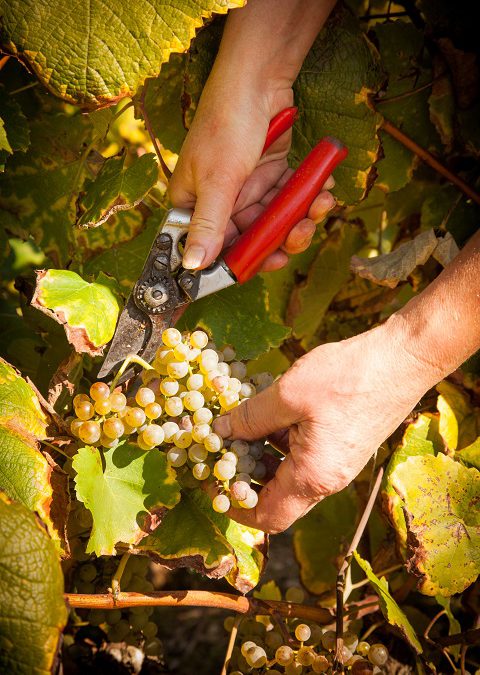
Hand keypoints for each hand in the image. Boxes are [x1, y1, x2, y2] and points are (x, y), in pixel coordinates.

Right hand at [169, 76, 334, 271]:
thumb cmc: (226, 124)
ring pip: (276, 222)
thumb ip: (208, 225)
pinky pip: (290, 200)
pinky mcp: (270, 177)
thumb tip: (191, 266)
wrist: (257, 79)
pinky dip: (308, 196)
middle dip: (283, 237)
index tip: (273, 261)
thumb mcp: (217, 179)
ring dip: (302, 216)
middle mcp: (220, 203)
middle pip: (254, 239)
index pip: (218, 249)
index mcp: (195, 207)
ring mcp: (247, 190)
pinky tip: (323, 188)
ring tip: (321, 204)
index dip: (246, 260)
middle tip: (303, 231)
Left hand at [214, 314, 439, 532]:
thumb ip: (251, 416)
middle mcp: (327, 479)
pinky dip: (282, 442)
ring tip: (241, 427)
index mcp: (313, 477)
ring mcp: (338, 463)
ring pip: (290, 474)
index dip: (236, 508)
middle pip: (278, 498)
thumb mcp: (289, 394)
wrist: (403, 359)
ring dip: (263, 457)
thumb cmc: (349, 377)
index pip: (268, 517)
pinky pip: (305, 456)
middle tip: (221, 451)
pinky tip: (269, 414)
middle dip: (245, 478)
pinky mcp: (344, 444)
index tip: (212, 486)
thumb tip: (222, 429)